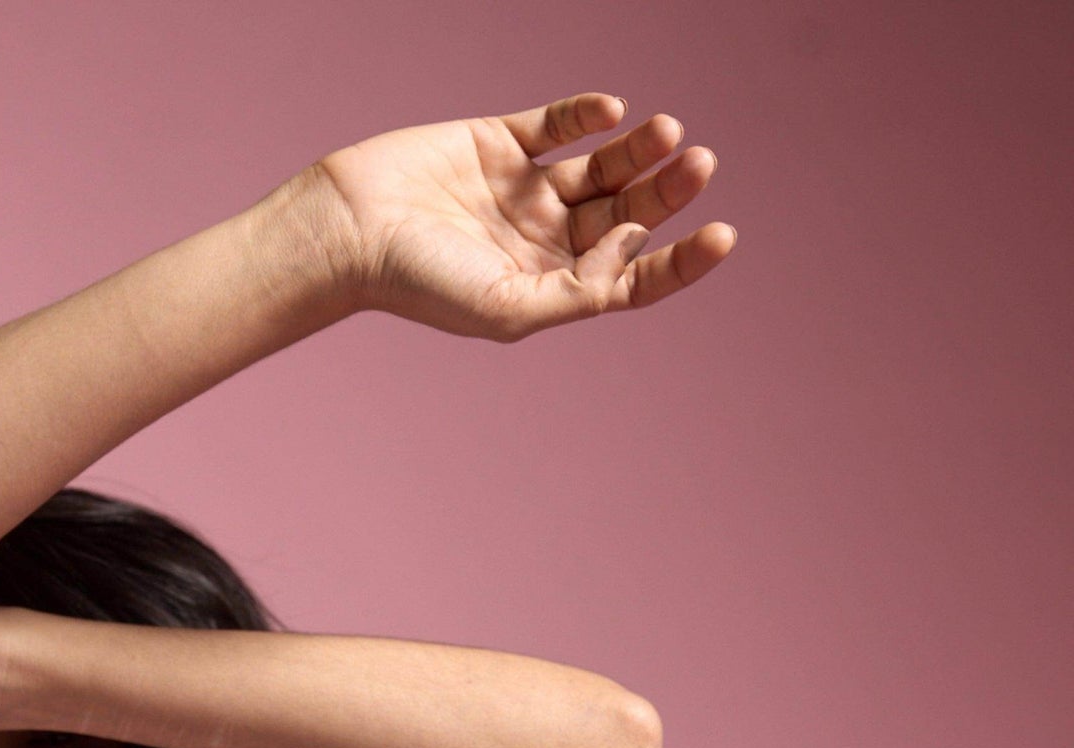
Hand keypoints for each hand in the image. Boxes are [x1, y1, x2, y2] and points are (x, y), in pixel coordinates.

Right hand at [300, 93, 733, 340]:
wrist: (350, 230)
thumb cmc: (421, 284)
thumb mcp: (508, 309)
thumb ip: (576, 293)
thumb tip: (631, 254)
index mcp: (552, 287)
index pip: (633, 277)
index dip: (681, 260)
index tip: (722, 235)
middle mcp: (545, 239)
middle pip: (627, 212)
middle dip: (666, 190)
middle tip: (699, 164)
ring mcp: (524, 188)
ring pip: (602, 165)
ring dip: (640, 149)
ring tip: (669, 131)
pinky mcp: (497, 141)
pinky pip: (557, 124)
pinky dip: (587, 114)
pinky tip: (612, 112)